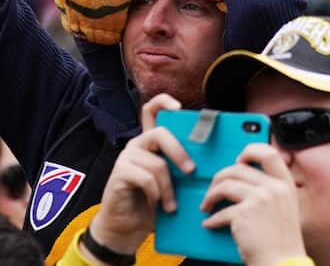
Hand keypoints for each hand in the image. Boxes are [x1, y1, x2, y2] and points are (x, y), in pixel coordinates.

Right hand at [89, 94, 193, 253]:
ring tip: (172, 206)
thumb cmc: (153, 203)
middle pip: (160, 133)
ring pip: (157, 163)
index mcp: (150, 142)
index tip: (179, 107)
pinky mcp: (120, 172)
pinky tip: (157, 206)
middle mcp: (138, 144)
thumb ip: (181, 167)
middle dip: (179, 152)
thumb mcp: (172, 182)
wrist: (127, 228)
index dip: (164, 102)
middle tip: (191, 171)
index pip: (152, 110)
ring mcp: (127, 157)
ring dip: (169, 188)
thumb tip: (209, 161)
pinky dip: (157, 195)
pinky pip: (146, 178)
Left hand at [200, 143, 305, 265]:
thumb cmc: (281, 241)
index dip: (250, 151)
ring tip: (207, 205)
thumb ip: (271, 190)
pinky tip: (209, 223)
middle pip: (238, 168)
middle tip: (213, 188)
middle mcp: (274, 188)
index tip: (238, 160)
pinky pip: (221, 211)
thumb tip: (244, 180)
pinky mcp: (244, 214)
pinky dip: (212, 219)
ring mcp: (260, 199)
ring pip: (226, 184)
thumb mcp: (285, 207)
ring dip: (211, 195)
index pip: (268, 153)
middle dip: (220, 177)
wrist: (282, 262)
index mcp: (285, 184)